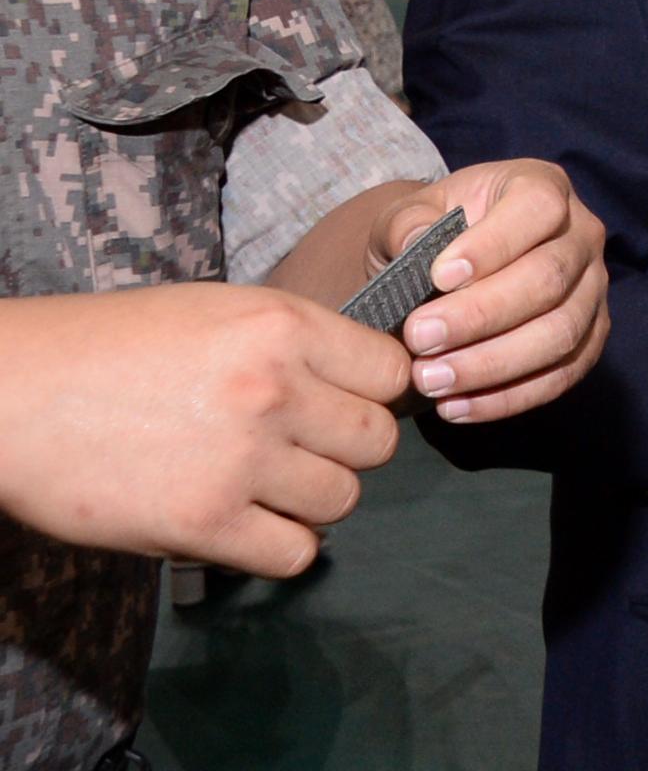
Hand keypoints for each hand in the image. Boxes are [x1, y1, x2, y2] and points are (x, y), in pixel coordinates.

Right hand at [0, 284, 407, 575]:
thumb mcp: (217, 313)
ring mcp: (241, 459)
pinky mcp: (202, 523)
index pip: (391, 372)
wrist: (13, 393)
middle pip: (377, 441)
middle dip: (347, 451)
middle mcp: (274, 389)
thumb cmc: (108, 348)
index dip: (372, 394)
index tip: (345, 404)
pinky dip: (279, 546)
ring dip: (311, 501)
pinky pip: (295, 553)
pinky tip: (246, 525)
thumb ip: (293, 344)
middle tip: (301, 451)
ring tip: (263, 487)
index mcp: (281, 326)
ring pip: (342, 500)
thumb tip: (358, 379)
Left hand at [379, 160, 609, 423]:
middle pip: (549, 278)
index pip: (538, 209)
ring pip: (561, 332)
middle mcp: (583, 234)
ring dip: (493, 364)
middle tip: (418, 340)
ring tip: (430, 380)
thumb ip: (408, 223)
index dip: (494, 245)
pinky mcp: (590, 338)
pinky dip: (509, 398)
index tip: (438, 278)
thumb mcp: (411, 215)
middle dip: (481, 316)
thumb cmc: (435, 234)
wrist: (453, 266)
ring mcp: (594, 289)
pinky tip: (456, 407)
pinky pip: (564, 375)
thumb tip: (417, 243)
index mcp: (544, 187)